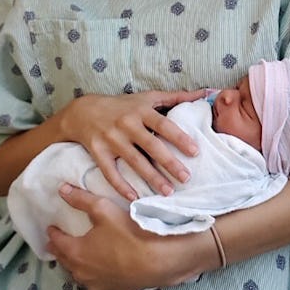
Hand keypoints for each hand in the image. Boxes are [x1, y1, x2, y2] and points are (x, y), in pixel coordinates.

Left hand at [46, 185, 214, 289]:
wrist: (156, 259)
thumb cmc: (128, 232)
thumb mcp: (104, 209)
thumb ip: (82, 200)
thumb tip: (62, 190)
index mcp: (77, 252)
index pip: (58, 242)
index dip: (54, 234)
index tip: (51, 228)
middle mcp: (82, 273)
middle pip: (66, 261)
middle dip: (61, 251)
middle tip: (56, 245)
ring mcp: (97, 286)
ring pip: (81, 276)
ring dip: (76, 266)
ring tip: (75, 259)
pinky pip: (98, 287)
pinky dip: (95, 280)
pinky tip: (98, 276)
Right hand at [58, 89, 203, 198]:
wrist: (84, 111)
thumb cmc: (123, 105)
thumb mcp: (147, 97)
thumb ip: (176, 97)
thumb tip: (205, 92)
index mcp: (141, 111)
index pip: (163, 125)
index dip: (179, 138)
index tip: (195, 151)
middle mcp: (127, 124)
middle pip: (151, 145)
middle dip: (169, 163)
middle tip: (186, 178)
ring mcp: (111, 139)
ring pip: (134, 161)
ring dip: (151, 178)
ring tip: (168, 192)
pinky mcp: (98, 152)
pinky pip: (110, 172)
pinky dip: (121, 185)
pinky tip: (134, 197)